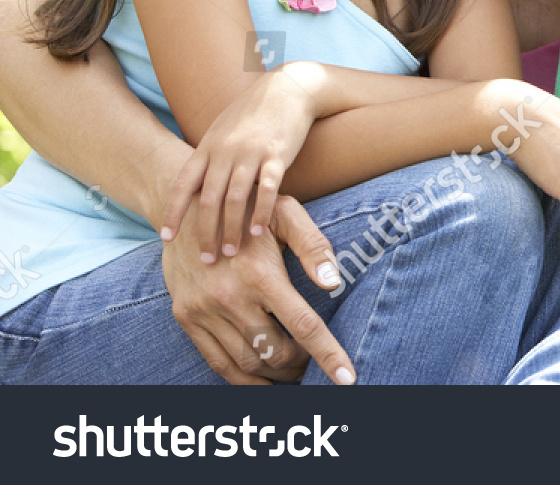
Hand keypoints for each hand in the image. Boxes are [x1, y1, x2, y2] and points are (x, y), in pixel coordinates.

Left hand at [160, 62, 322, 259]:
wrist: (288, 88)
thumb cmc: (255, 112)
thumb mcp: (223, 130)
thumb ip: (209, 156)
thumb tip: (195, 186)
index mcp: (208, 147)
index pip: (183, 185)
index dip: (172, 212)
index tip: (165, 238)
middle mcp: (224, 151)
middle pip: (207, 200)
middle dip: (204, 233)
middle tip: (206, 259)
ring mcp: (250, 153)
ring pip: (234, 199)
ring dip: (231, 229)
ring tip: (231, 251)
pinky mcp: (277, 155)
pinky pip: (266, 189)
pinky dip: (261, 212)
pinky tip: (259, 230)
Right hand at [162, 193, 355, 384]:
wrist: (187, 206)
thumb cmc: (250, 209)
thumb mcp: (287, 213)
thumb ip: (314, 245)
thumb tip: (334, 283)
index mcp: (261, 274)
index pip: (303, 325)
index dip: (328, 354)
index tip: (347, 378)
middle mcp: (230, 298)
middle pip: (276, 352)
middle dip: (302, 364)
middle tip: (315, 361)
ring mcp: (204, 311)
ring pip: (248, 363)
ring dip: (276, 375)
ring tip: (294, 369)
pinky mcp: (186, 318)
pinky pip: (217, 363)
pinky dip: (243, 380)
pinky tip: (262, 381)